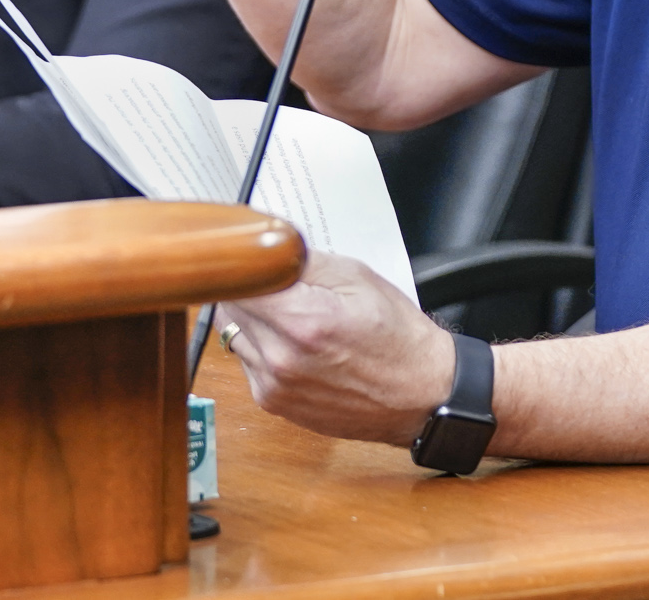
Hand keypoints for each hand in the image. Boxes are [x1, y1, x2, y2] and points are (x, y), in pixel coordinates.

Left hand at [221, 251, 455, 444]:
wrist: (418, 395)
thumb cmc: (396, 336)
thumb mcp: (356, 276)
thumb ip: (301, 259)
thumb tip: (262, 246)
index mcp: (302, 321)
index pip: (237, 279)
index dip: (245, 262)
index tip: (253, 256)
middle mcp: (281, 358)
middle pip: (230, 305)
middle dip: (249, 287)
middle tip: (278, 283)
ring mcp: (273, 385)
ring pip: (233, 333)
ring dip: (252, 318)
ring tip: (290, 315)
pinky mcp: (272, 403)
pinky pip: (246, 361)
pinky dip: (261, 346)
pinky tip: (293, 343)